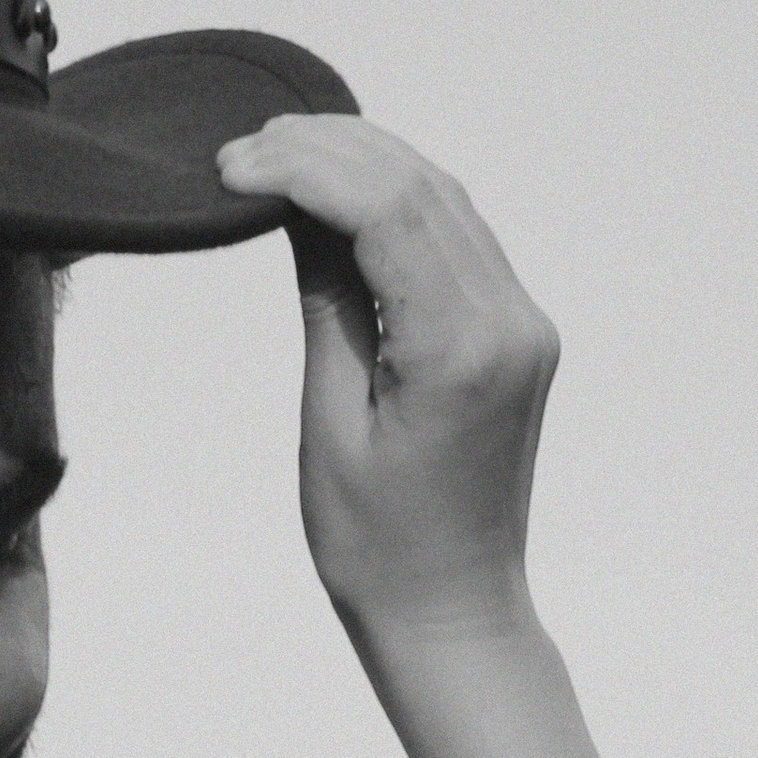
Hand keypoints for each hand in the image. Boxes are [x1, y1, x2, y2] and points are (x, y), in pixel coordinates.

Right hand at [215, 116, 559, 657]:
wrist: (451, 610)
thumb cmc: (376, 549)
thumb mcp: (331, 425)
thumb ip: (327, 305)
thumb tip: (299, 212)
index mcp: (462, 350)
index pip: (389, 211)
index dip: (307, 171)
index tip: (235, 167)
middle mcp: (508, 322)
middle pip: (422, 188)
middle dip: (331, 151)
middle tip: (247, 147)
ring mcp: (522, 322)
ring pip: (444, 200)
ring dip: (364, 163)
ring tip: (282, 152)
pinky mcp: (517, 331)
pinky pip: (458, 238)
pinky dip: (397, 202)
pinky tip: (340, 194)